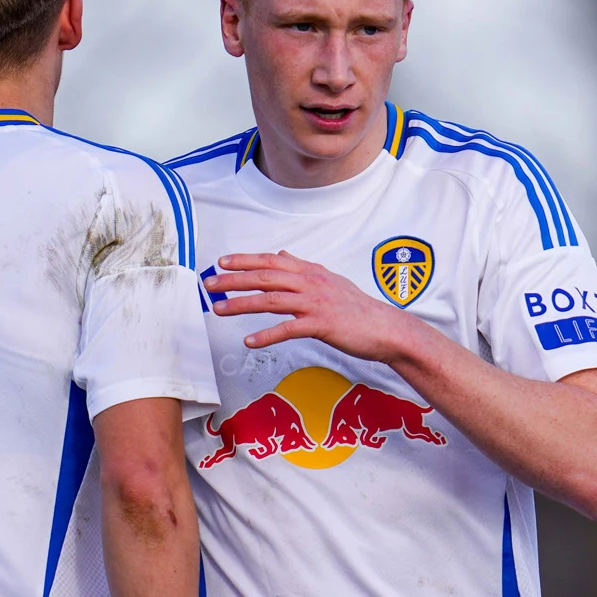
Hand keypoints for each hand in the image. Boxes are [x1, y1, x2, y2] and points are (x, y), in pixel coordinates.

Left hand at [206, 252, 429, 364]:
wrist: (386, 329)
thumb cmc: (357, 309)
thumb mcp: (330, 281)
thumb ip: (304, 268)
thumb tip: (283, 254)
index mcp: (311, 272)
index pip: (272, 261)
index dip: (245, 260)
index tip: (222, 262)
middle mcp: (311, 283)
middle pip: (265, 277)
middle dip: (233, 279)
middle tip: (210, 284)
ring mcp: (317, 303)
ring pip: (271, 300)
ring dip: (242, 304)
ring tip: (218, 310)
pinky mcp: (323, 325)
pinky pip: (289, 329)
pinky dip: (267, 335)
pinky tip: (250, 342)